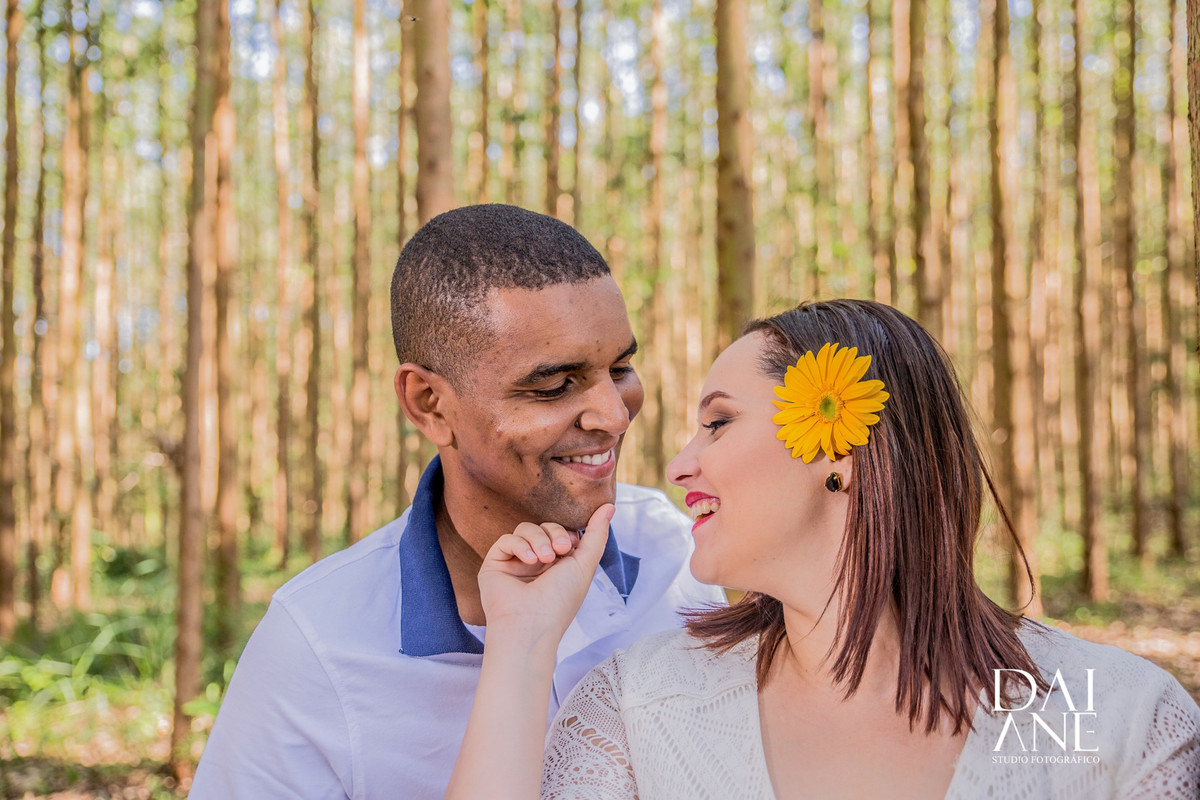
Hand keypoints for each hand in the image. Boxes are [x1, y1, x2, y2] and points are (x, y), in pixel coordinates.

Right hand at [478, 503, 613, 643]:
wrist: (531, 625)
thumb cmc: (560, 600)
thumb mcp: (585, 564)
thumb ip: (596, 534)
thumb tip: (609, 506)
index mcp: (557, 565)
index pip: (560, 532)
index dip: (566, 533)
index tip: (571, 546)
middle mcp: (535, 563)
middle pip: (544, 527)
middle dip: (554, 533)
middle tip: (559, 552)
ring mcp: (514, 563)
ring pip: (525, 529)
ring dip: (538, 539)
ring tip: (543, 560)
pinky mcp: (495, 564)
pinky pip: (506, 539)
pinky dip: (519, 545)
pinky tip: (529, 560)